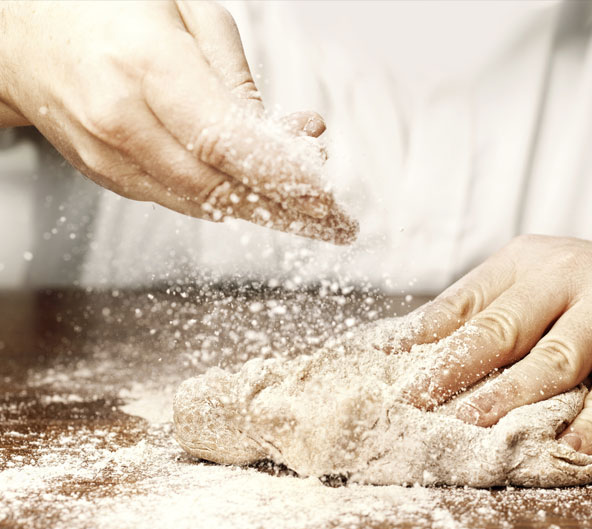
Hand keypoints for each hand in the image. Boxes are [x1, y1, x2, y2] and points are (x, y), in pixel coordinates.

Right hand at [0, 1, 356, 243]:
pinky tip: (262, 198)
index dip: (283, 176)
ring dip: (265, 213)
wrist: (19, 32)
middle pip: (220, 187)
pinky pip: (178, 200)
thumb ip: (236, 78)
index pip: (229, 143)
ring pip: (202, 204)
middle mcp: (121, 119)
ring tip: (315, 218)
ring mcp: (106, 154)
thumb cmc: (107, 6)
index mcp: (146, 66)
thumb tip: (294, 135)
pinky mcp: (105, 174)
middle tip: (339, 224)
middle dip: (289, 211)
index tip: (327, 195)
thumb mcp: (186, 11)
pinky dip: (227, 202)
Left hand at [396, 234, 591, 454]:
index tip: (377, 375)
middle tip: (407, 406)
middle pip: (497, 329)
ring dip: (507, 397)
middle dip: (447, 371)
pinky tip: (571, 447)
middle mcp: (565, 278)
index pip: (461, 305)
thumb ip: (495, 312)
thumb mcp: (548, 282)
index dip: (417, 343)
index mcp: (526, 263)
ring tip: (469, 428)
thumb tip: (420, 356)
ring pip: (551, 359)